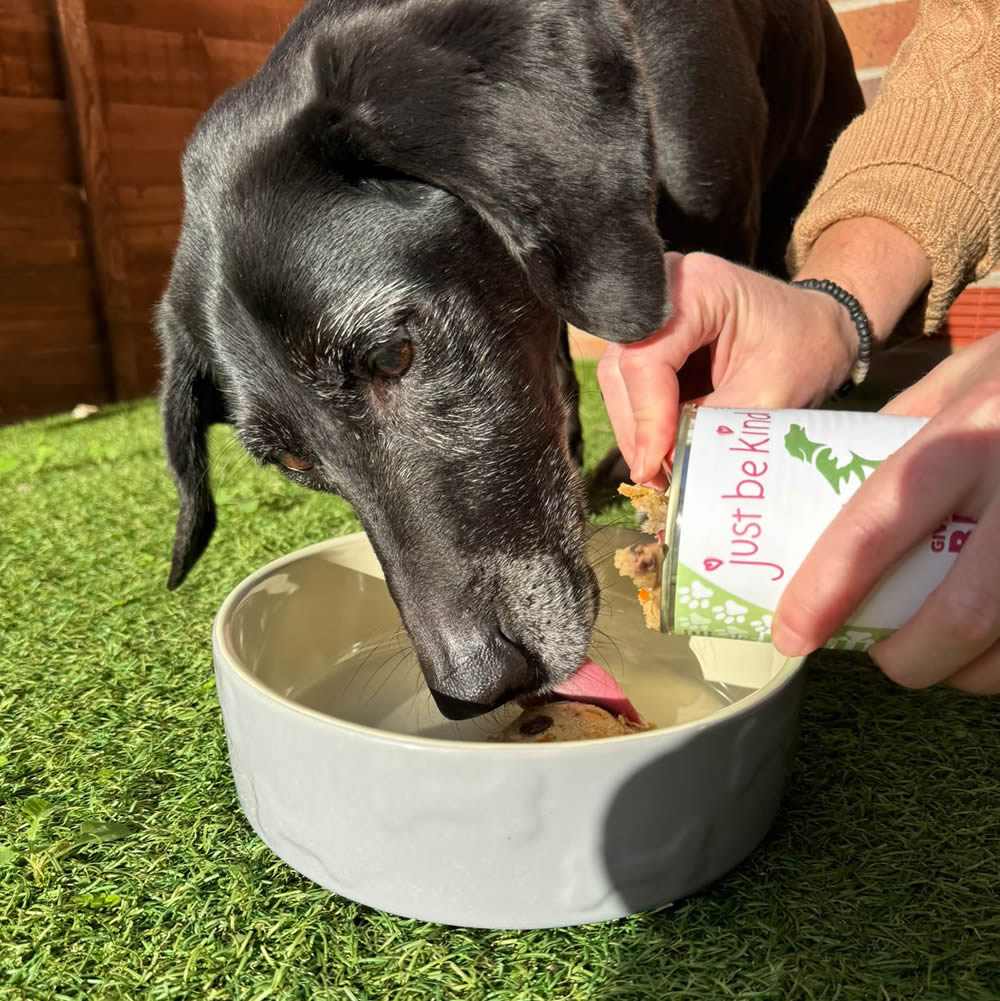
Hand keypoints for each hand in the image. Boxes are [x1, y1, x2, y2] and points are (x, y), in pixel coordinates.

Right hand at [597, 252, 857, 486]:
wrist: (819, 329)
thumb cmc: (805, 350)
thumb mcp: (766, 396)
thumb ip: (713, 430)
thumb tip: (665, 470)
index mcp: (697, 288)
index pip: (648, 358)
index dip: (648, 416)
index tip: (654, 466)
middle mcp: (663, 291)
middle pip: (623, 368)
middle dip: (637, 428)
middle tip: (654, 476)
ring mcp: (653, 314)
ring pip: (620, 380)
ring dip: (636, 429)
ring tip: (660, 470)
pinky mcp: (653, 338)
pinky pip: (632, 384)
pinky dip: (645, 422)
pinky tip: (662, 450)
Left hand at [773, 332, 999, 693]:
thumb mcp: (963, 376)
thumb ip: (902, 429)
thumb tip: (830, 493)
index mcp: (972, 430)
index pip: (881, 520)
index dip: (828, 588)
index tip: (792, 634)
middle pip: (962, 611)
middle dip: (908, 658)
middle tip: (883, 659)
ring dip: (969, 673)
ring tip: (943, 656)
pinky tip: (995, 649)